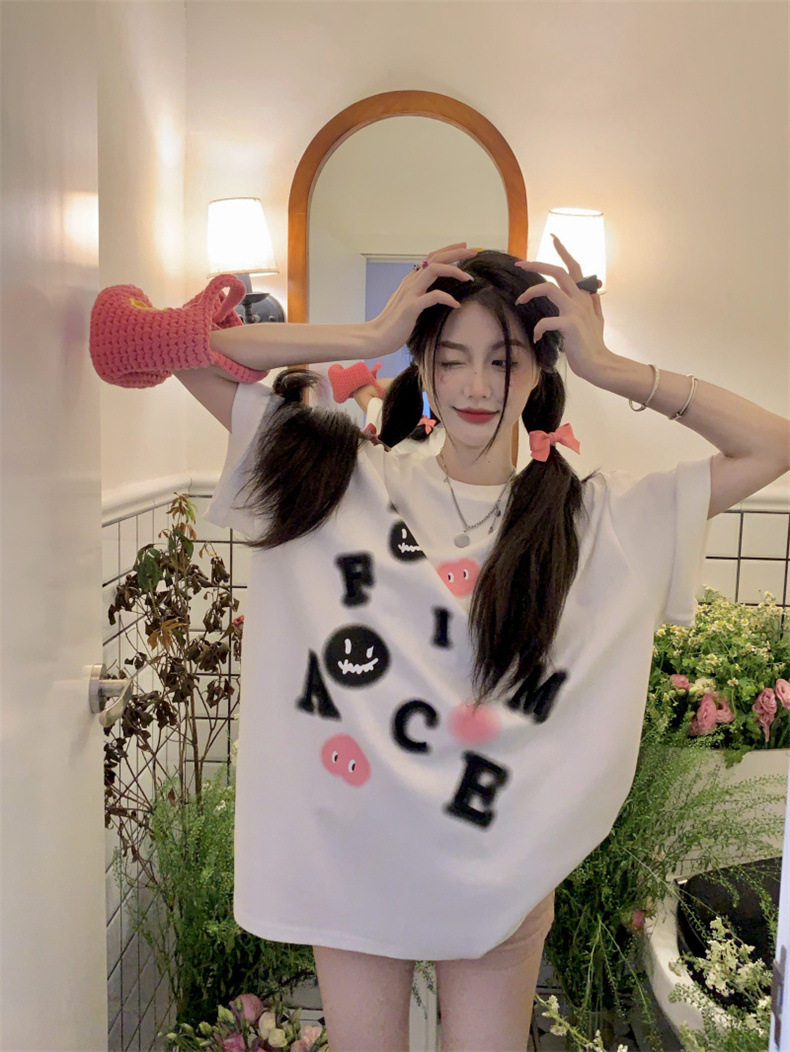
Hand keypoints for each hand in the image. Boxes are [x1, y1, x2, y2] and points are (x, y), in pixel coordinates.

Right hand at [368, 243, 476, 356]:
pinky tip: (456, 304)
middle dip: (456, 252)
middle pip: (435, 258)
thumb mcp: (408, 303)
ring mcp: (410, 293)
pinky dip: (447, 298)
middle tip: (474, 252)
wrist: (376, 338)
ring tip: (469, 278)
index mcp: (411, 280)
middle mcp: (410, 282)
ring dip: (454, 270)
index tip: (465, 246)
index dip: (449, 250)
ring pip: (434, 270)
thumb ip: (419, 293)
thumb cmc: (394, 324)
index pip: (432, 257)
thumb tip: (434, 290)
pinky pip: (433, 297)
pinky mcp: (411, 307)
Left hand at [515, 237, 612, 382]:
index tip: (553, 237)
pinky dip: (538, 328)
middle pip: (558, 271)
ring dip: (530, 292)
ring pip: (549, 288)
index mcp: (584, 296)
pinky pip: (547, 321)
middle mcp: (580, 299)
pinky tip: (537, 337)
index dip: (563, 251)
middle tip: (520, 264)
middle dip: (536, 264)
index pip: (574, 267)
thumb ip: (592, 302)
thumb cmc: (593, 343)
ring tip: (521, 300)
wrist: (599, 363)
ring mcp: (576, 310)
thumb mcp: (596, 318)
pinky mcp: (570, 325)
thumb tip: (593, 291)